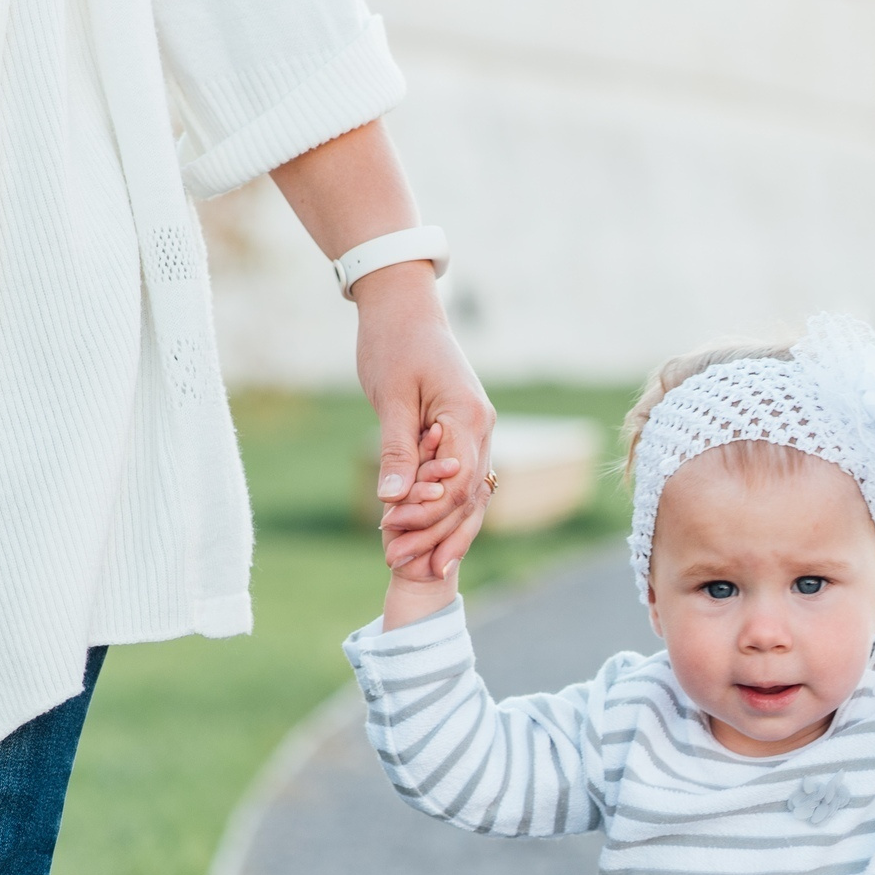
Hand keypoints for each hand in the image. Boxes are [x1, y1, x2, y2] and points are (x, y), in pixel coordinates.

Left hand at [356, 264, 494, 578]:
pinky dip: (442, 511)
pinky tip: (425, 537)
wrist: (404, 309)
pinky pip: (460, 483)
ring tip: (414, 566)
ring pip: (469, 496)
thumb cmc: (394, 344)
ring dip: (442, 531)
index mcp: (469, 418)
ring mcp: (477, 434)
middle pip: (469, 498)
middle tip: (399, 566)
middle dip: (437, 536)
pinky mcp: (463, 436)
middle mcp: (483, 430)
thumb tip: (394, 500)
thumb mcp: (390, 397)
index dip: (426, 516)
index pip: (457, 484)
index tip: (390, 536)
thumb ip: (396, 449)